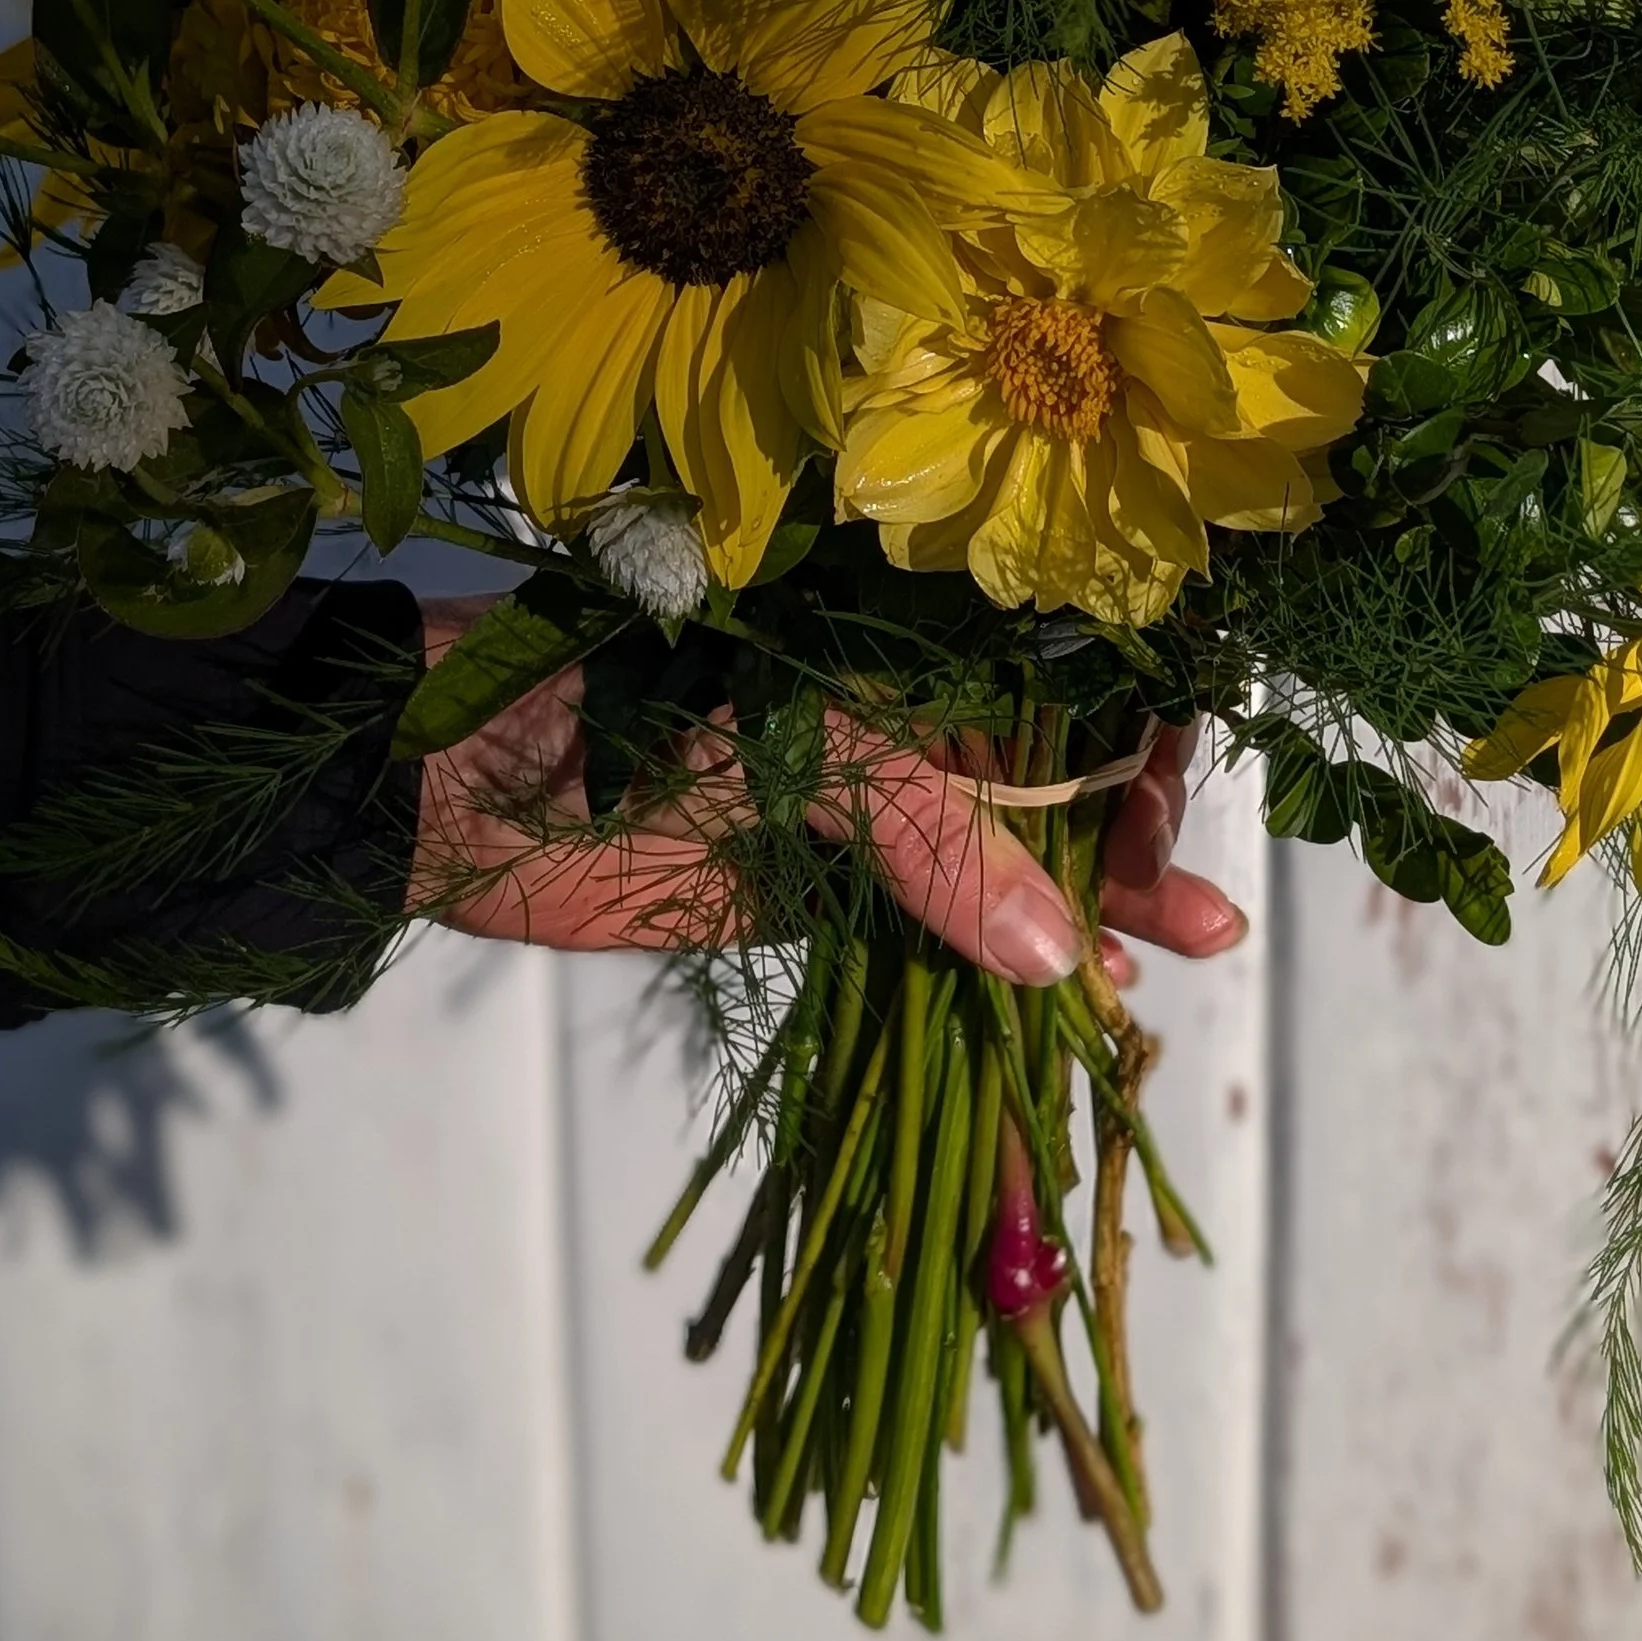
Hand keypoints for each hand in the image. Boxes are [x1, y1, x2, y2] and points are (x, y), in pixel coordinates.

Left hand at [407, 601, 1244, 984]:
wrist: (446, 790)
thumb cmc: (614, 711)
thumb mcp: (792, 747)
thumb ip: (930, 838)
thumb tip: (1063, 950)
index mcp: (897, 639)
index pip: (1057, 666)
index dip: (1129, 729)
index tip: (1164, 801)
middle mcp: (899, 714)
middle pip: (1053, 771)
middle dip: (1130, 840)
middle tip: (1195, 916)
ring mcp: (863, 809)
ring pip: (1009, 861)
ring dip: (1093, 912)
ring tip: (1170, 966)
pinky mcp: (820, 895)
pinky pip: (939, 933)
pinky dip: (1007, 967)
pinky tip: (1084, 1001)